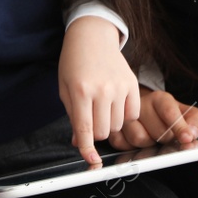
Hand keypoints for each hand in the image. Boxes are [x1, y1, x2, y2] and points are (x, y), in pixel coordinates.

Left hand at [58, 16, 141, 164]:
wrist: (92, 36)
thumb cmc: (74, 62)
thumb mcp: (65, 88)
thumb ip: (72, 116)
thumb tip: (78, 142)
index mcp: (80, 91)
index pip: (85, 129)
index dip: (87, 149)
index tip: (91, 161)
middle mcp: (102, 90)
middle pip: (103, 131)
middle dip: (95, 132)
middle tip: (90, 118)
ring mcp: (119, 87)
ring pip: (117, 125)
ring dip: (109, 123)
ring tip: (102, 107)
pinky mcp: (132, 84)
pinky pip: (132, 114)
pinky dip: (124, 115)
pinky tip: (115, 103)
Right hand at [107, 89, 197, 150]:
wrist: (144, 110)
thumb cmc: (166, 115)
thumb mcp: (187, 113)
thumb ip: (196, 121)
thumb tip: (192, 134)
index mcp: (160, 99)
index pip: (169, 112)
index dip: (179, 127)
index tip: (186, 138)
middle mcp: (141, 104)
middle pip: (156, 131)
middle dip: (164, 139)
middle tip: (165, 136)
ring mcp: (124, 115)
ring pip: (138, 138)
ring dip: (148, 144)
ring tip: (150, 136)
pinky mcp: (113, 127)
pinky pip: (122, 144)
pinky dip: (131, 147)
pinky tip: (136, 139)